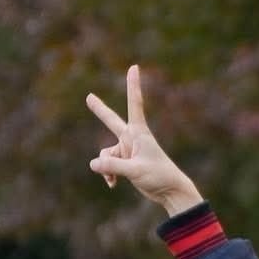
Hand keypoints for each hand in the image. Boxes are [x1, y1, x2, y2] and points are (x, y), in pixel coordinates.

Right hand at [86, 65, 203, 215]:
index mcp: (139, 132)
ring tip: (114, 179)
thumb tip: (92, 163)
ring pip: (106, 154)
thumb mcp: (135, 171)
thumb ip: (113, 166)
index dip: (132, 85)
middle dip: (99, 110)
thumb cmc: (158, 176)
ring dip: (107, 167)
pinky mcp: (126, 163)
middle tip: (88, 97)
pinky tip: (113, 184)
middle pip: (111, 121)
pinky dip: (108, 174)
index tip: (134, 67)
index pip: (134, 104)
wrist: (170, 191)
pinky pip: (108, 165)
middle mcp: (132, 138)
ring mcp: (128, 150)